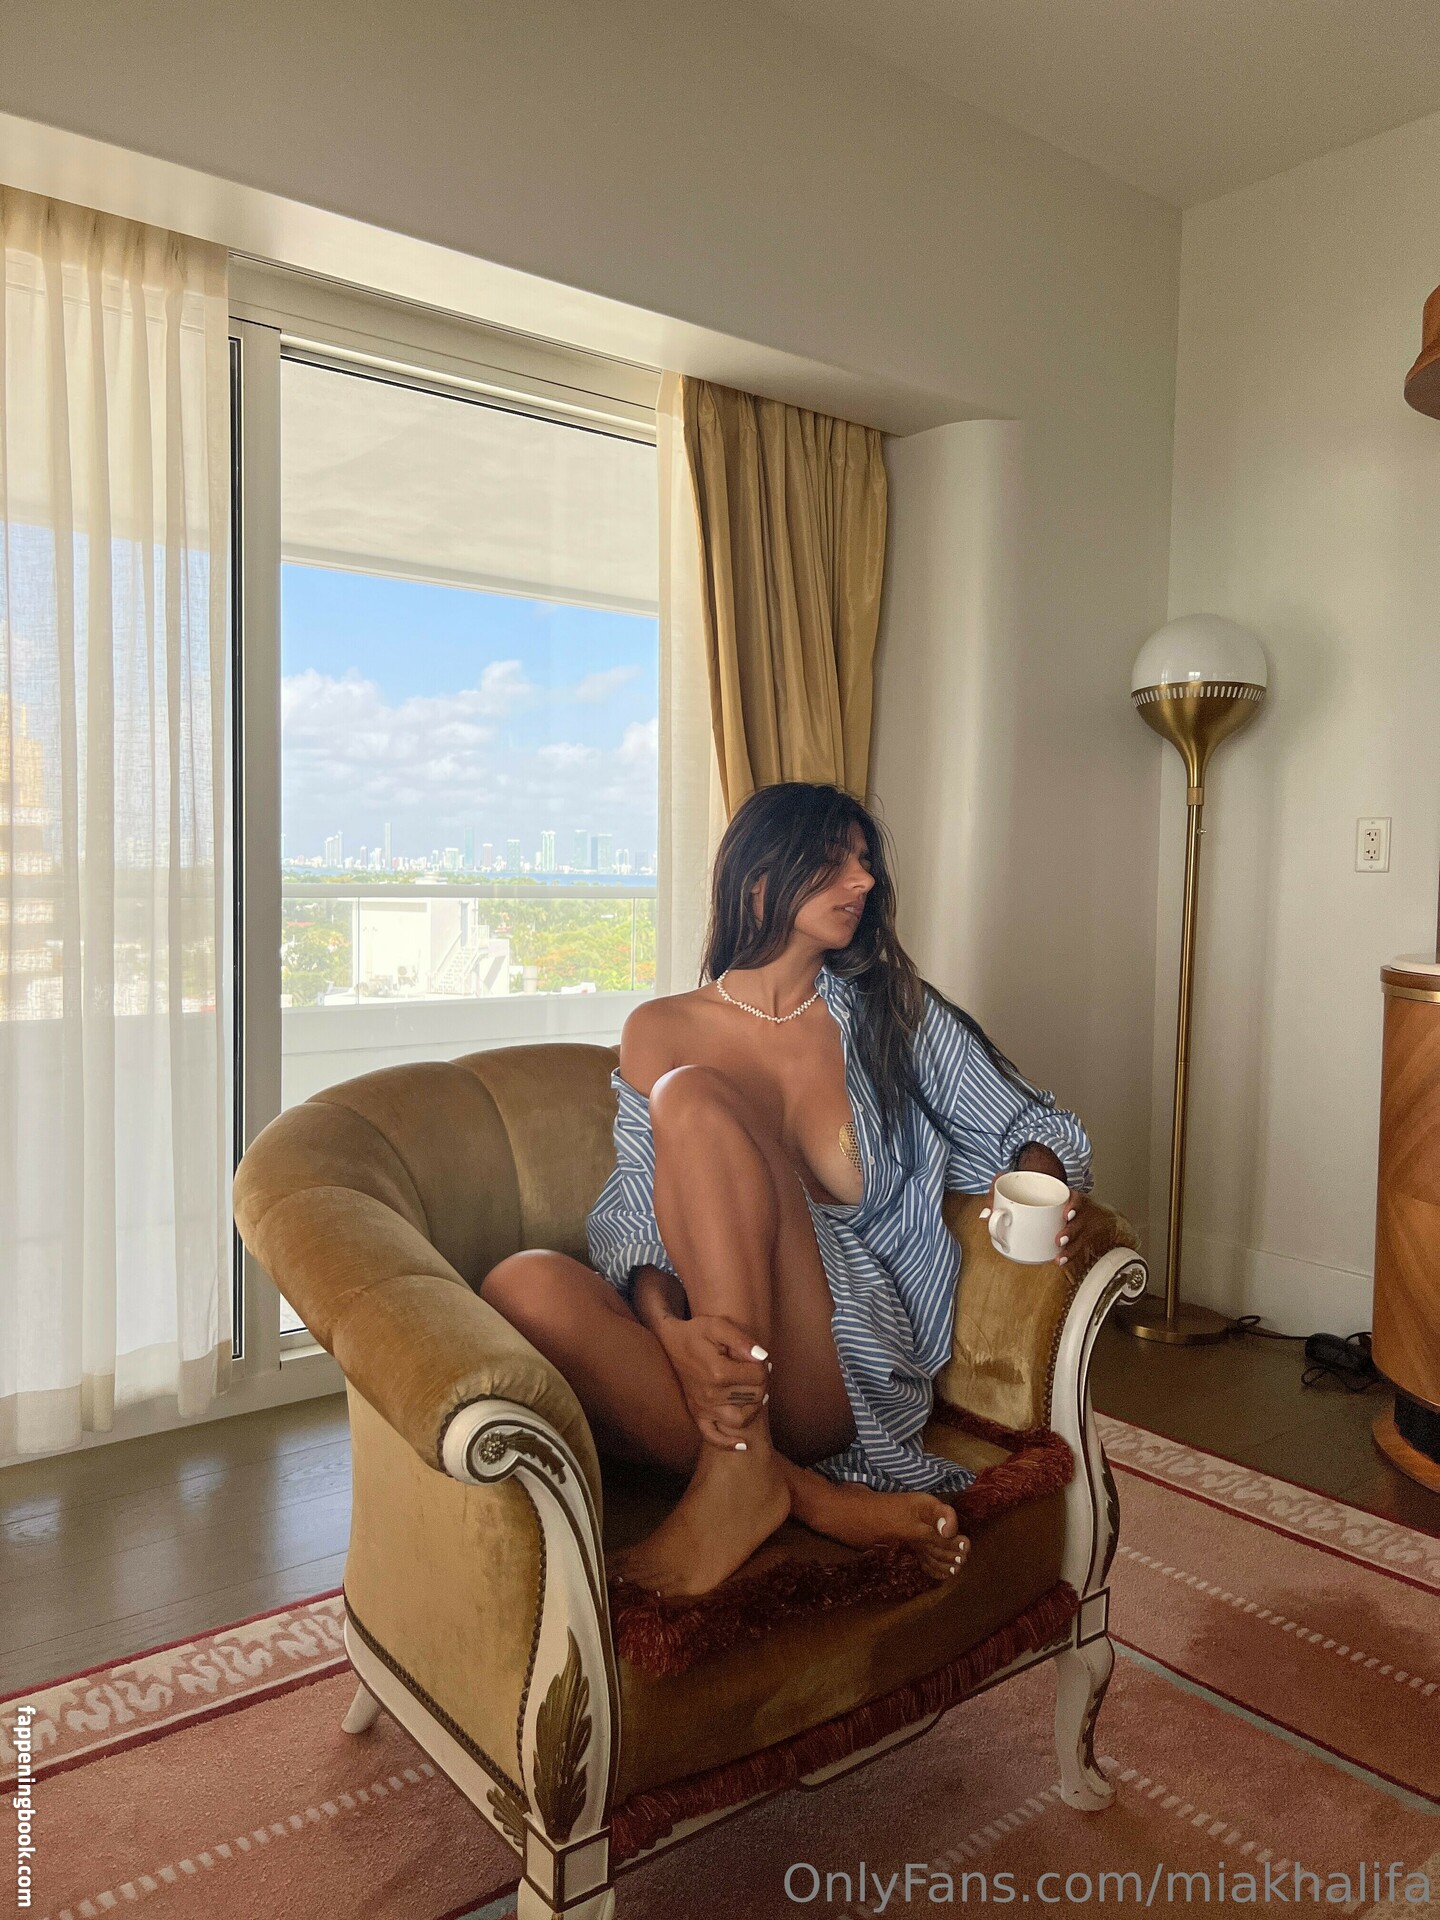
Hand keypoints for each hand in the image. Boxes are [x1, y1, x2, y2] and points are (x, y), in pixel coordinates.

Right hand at [654, 1312, 770, 1448]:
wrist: (671, 1341)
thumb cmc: (696, 1332)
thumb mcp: (718, 1326)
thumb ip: (742, 1340)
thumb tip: (762, 1357)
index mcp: (718, 1371)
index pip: (758, 1376)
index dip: (765, 1365)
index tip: (760, 1358)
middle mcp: (710, 1394)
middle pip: (753, 1397)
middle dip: (763, 1384)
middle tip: (759, 1372)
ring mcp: (703, 1407)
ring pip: (740, 1420)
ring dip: (754, 1409)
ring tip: (755, 1394)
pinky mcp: (697, 1413)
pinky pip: (713, 1436)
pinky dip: (728, 1443)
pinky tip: (742, 1443)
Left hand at [979, 1145, 1104, 1270]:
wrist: (1033, 1188)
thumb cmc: (1023, 1189)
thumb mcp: (1009, 1186)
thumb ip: (996, 1195)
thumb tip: (985, 1215)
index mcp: (1061, 1193)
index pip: (1075, 1197)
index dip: (1075, 1205)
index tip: (1067, 1214)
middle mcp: (1071, 1208)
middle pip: (1079, 1221)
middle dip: (1071, 1232)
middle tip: (1058, 1240)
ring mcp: (1073, 1223)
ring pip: (1080, 1236)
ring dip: (1071, 1248)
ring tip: (1059, 1256)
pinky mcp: (1071, 1234)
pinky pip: (1075, 1246)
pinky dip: (1068, 1254)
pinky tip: (1059, 1261)